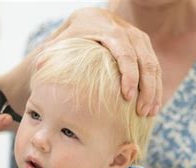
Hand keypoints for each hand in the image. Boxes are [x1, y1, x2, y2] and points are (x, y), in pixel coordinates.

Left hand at [45, 7, 161, 115]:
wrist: (83, 25)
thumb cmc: (67, 40)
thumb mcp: (59, 44)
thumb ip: (51, 55)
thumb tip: (40, 65)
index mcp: (104, 27)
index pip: (123, 50)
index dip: (128, 74)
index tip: (127, 97)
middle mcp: (124, 29)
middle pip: (143, 58)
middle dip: (146, 86)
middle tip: (142, 111)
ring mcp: (136, 37)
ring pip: (152, 63)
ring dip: (153, 89)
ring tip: (149, 113)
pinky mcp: (142, 46)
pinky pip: (154, 67)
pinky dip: (155, 87)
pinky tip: (153, 107)